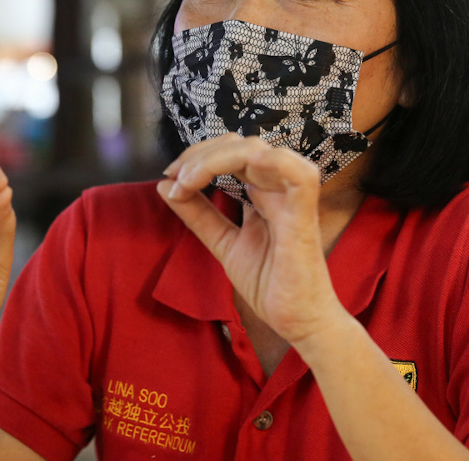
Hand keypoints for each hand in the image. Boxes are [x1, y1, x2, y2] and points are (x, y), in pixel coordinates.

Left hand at [157, 134, 345, 346]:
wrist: (299, 323)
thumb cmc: (271, 284)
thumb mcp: (223, 243)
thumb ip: (199, 215)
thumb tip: (164, 186)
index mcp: (264, 191)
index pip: (231, 152)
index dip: (198, 156)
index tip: (169, 177)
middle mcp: (279, 188)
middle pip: (240, 144)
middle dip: (200, 153)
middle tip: (174, 176)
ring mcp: (293, 198)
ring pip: (258, 150)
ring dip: (216, 158)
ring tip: (188, 181)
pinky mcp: (305, 216)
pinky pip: (298, 174)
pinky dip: (267, 162)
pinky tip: (233, 172)